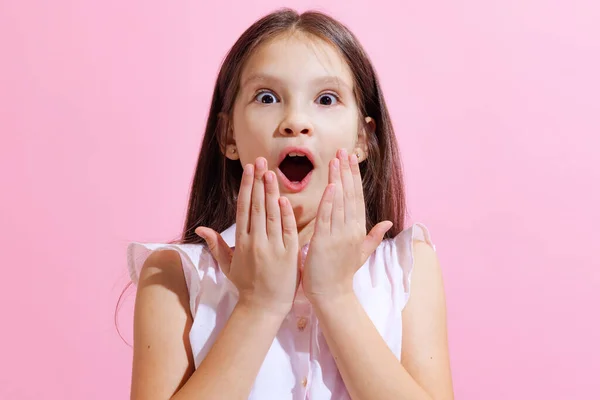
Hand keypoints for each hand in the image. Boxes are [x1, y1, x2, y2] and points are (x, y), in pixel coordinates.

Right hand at [195, 157, 299, 315]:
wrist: (263, 308)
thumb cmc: (245, 285)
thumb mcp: (227, 265)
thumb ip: (216, 244)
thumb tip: (200, 228)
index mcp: (241, 242)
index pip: (243, 208)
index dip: (246, 187)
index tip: (249, 170)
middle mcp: (256, 242)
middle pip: (256, 206)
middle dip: (258, 182)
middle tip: (261, 161)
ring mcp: (273, 248)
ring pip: (271, 215)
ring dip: (271, 192)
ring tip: (271, 173)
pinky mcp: (289, 255)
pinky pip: (287, 231)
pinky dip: (285, 215)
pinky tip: (284, 199)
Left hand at [302, 149, 392, 303]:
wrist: (332, 295)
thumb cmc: (342, 273)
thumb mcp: (362, 253)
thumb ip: (374, 236)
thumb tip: (389, 223)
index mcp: (359, 230)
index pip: (357, 198)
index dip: (354, 177)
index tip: (351, 159)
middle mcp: (351, 230)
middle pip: (350, 195)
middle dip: (347, 172)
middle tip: (343, 151)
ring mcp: (339, 235)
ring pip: (340, 202)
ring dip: (338, 179)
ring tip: (336, 160)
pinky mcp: (324, 241)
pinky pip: (327, 217)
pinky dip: (329, 201)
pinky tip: (331, 186)